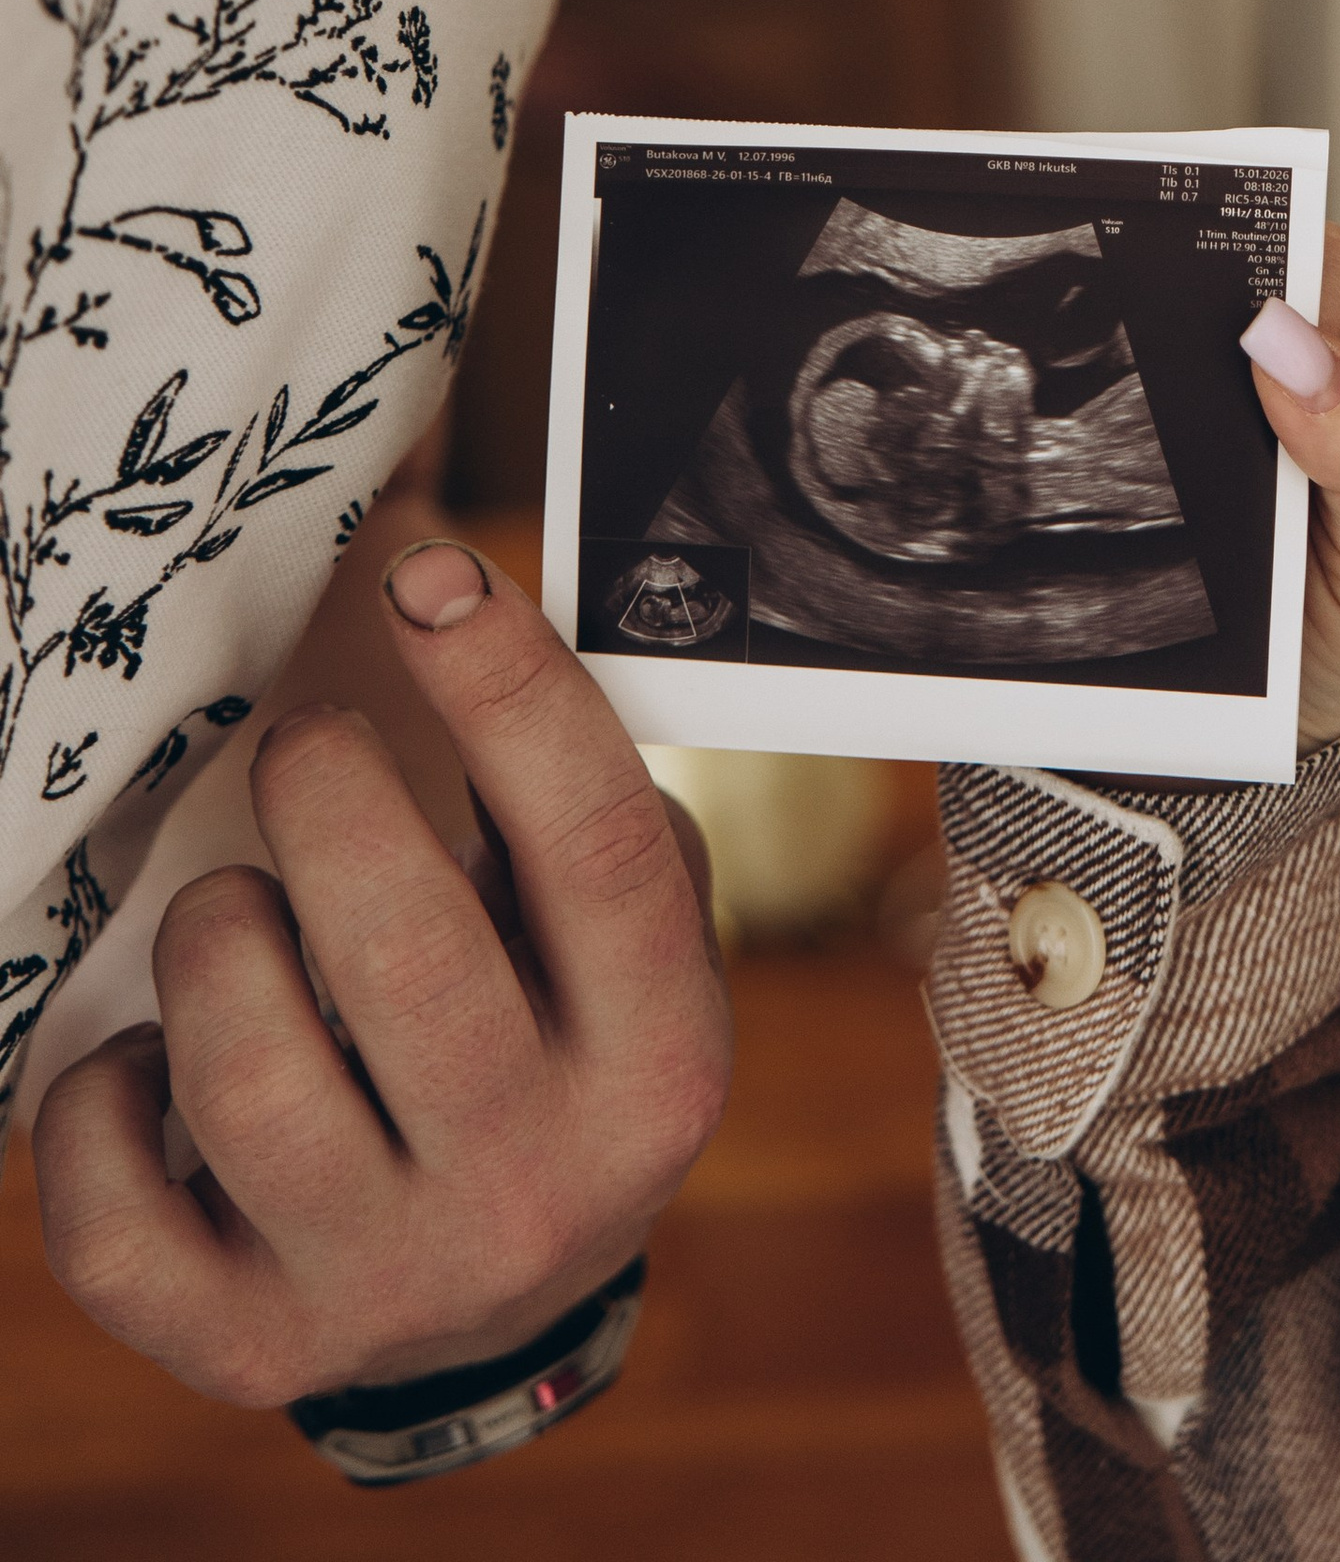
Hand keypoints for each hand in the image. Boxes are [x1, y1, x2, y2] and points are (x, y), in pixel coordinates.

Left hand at [33, 540, 731, 1410]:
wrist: (499, 1306)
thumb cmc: (550, 1036)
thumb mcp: (620, 935)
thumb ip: (572, 789)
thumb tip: (439, 580)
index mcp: (657, 1058)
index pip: (599, 845)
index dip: (509, 689)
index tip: (428, 578)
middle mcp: (540, 1184)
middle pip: (404, 949)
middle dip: (324, 792)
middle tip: (308, 741)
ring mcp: (387, 1279)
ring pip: (247, 1074)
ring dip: (218, 937)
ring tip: (240, 912)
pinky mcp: (246, 1345)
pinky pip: (111, 1215)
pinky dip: (98, 1105)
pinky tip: (152, 1061)